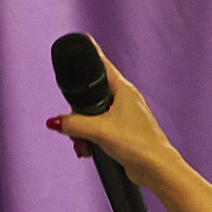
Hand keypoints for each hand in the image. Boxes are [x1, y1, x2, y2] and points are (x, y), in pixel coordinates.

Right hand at [44, 39, 181, 189]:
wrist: (157, 171)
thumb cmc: (138, 145)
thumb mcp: (99, 131)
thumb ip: (73, 124)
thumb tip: (54, 122)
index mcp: (123, 90)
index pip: (102, 65)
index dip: (90, 55)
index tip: (84, 39)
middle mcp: (124, 100)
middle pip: (90, 95)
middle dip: (77, 113)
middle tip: (72, 127)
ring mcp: (124, 116)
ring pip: (93, 115)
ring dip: (82, 130)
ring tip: (81, 145)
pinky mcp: (123, 133)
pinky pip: (99, 130)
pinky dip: (90, 139)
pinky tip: (86, 151)